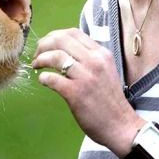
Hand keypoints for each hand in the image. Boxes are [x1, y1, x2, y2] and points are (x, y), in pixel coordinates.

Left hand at [32, 28, 144, 156]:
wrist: (121, 125)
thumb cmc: (109, 99)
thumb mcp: (106, 70)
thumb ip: (89, 57)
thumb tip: (63, 48)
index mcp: (101, 54)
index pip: (72, 33)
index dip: (54, 36)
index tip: (46, 45)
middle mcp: (95, 61)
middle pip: (60, 40)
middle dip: (43, 45)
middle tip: (37, 56)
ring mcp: (86, 77)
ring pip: (54, 56)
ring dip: (40, 59)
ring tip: (36, 66)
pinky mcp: (76, 93)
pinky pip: (52, 78)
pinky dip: (43, 78)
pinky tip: (43, 81)